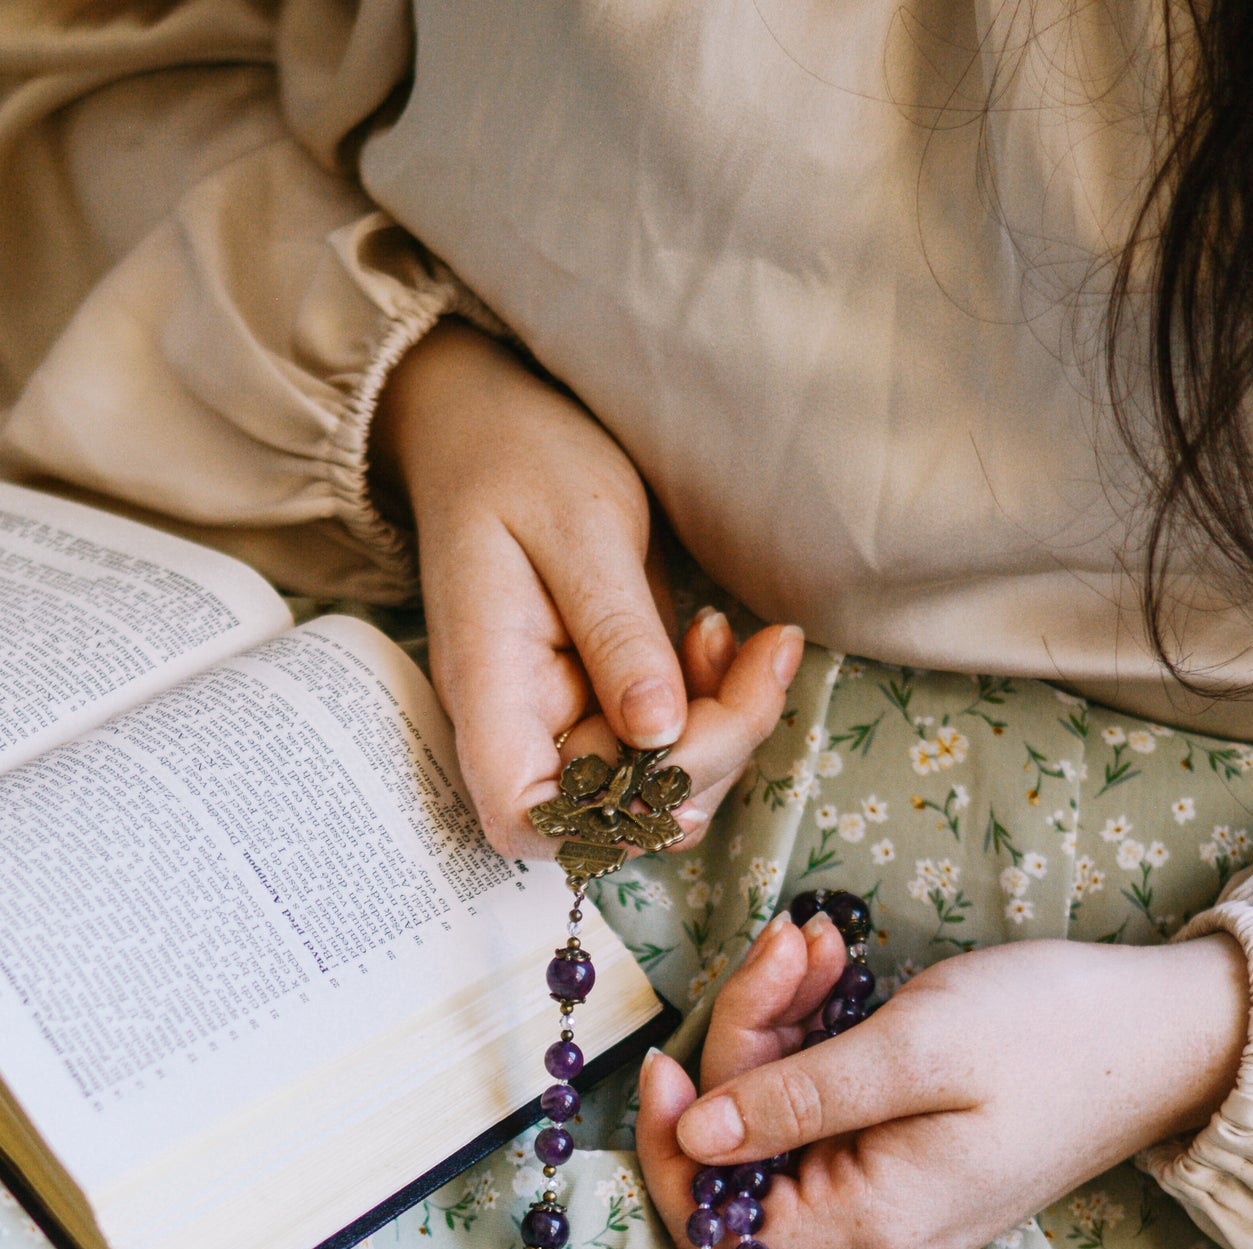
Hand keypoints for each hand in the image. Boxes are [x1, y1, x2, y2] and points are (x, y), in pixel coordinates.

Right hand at [370, 320, 802, 855]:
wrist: (494, 424)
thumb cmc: (519, 459)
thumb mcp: (579, 527)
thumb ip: (617, 633)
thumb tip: (658, 732)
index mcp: (490, 690)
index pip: (522, 815)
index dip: (604, 821)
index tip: (675, 753)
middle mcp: (524, 726)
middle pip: (616, 810)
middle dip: (709, 754)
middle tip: (762, 660)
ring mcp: (569, 720)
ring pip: (662, 786)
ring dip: (728, 730)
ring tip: (749, 643)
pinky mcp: (611, 703)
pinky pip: (676, 743)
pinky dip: (720, 707)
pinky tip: (722, 641)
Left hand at [637, 917, 1249, 1248]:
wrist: (1167, 1032)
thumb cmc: (1053, 1034)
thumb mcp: (913, 1051)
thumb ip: (796, 1099)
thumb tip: (692, 1136)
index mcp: (869, 1224)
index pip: (716, 1226)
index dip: (669, 1149)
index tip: (660, 1061)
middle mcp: (871, 1229)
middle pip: (743, 1153)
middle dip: (744, 1040)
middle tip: (787, 944)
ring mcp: (889, 1194)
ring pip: (779, 1116)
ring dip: (779, 1020)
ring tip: (818, 941)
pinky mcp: (904, 1154)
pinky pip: (825, 1103)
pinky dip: (816, 1032)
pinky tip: (835, 966)